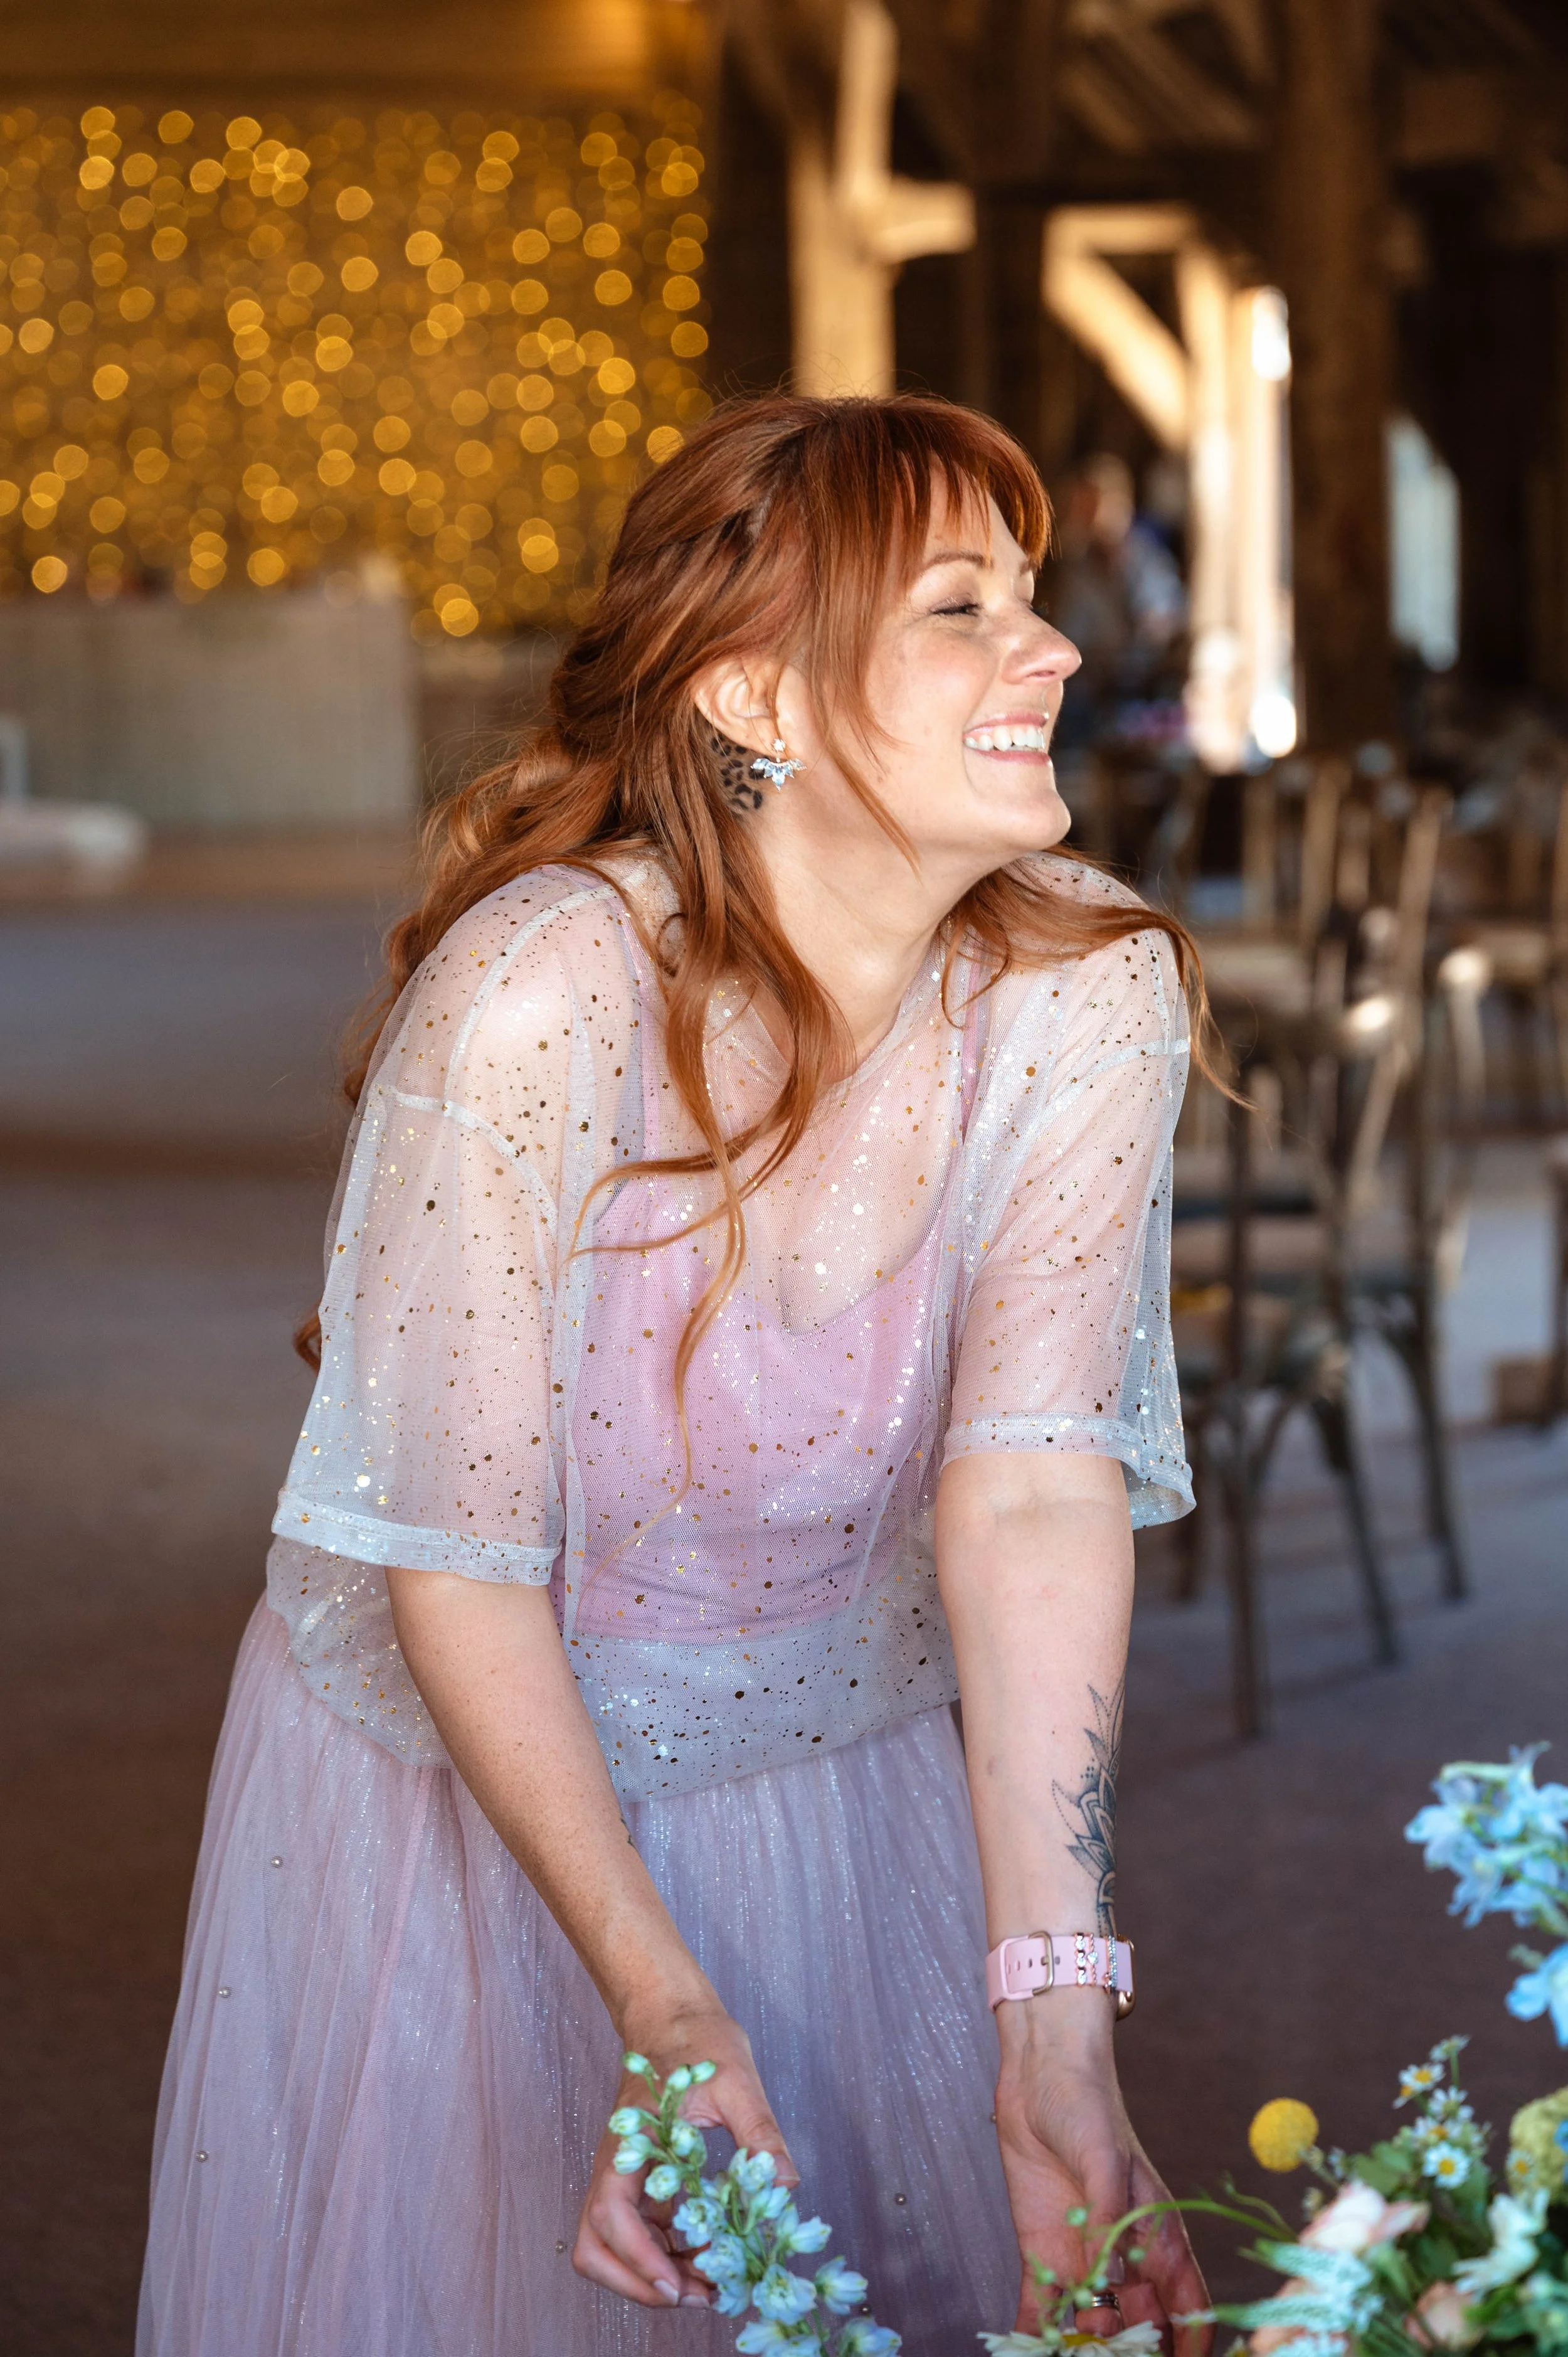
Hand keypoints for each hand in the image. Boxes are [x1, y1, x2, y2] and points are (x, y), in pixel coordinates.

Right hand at [573, 2003, 797, 2310]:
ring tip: (708, 2285)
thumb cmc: (697, 2039)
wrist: (672, 2013)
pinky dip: (664, 2255)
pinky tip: (706, 2256)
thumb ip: (759, 2133)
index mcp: (629, 2143)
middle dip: (640, 2282)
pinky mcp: (638, 2181)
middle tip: (698, 2295)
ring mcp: (624, 2177)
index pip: (610, 2217)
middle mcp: (616, 2167)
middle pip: (596, 2248)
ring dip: (652, 2274)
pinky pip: (638, 2232)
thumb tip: (785, 2185)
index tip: (679, 2284)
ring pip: (612, 2247)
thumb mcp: (736, 2081)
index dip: (639, 2259)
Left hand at [994, 1997, 1209, 2350]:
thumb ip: (1109, 2220)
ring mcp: (1084, 2259)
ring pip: (1091, 2325)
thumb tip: (1112, 2277)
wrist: (1041, 2073)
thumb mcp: (1104, 2162)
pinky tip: (1026, 2354)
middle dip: (1127, 2353)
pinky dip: (1035, 2333)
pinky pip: (1043, 2306)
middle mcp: (1125, 2259)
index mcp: (1158, 2239)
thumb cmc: (1090, 2106)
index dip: (1187, 2346)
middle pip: (1137, 2328)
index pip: (1186, 2309)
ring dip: (1080, 2350)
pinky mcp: (1043, 2253)